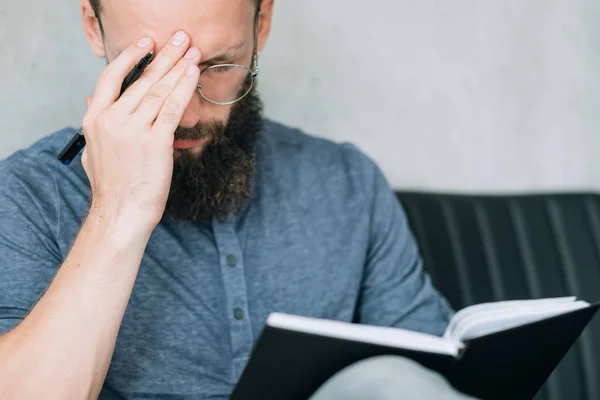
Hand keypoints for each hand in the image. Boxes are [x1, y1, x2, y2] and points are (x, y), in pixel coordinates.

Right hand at [81, 32, 200, 229]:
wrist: (121, 213)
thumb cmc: (112, 186)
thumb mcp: (93, 151)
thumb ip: (94, 122)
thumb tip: (90, 100)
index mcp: (94, 119)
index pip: (110, 77)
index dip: (130, 57)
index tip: (146, 44)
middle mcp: (112, 119)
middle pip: (141, 80)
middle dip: (165, 56)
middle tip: (181, 39)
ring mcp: (133, 130)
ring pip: (158, 91)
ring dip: (178, 68)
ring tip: (193, 52)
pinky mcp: (155, 142)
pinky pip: (171, 108)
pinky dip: (184, 89)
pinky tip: (193, 74)